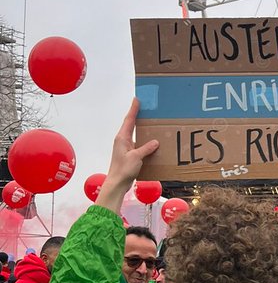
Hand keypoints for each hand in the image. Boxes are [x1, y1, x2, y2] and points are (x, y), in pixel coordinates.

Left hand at [96, 98, 158, 213]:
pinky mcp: (129, 155)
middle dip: (138, 116)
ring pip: (136, 135)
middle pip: (131, 125)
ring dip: (142, 130)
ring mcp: (126, 148)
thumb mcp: (136, 157)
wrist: (117, 183)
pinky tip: (152, 143)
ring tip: (151, 123)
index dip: (133, 109)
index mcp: (122, 138)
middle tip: (145, 108)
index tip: (137, 99)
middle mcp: (123, 141)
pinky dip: (145, 142)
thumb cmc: (123, 170)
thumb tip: (155, 142)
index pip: (129, 120)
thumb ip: (146, 148)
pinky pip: (139, 144)